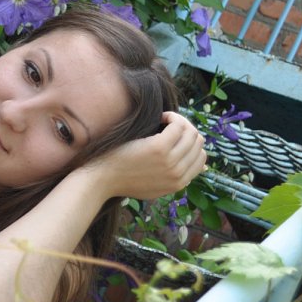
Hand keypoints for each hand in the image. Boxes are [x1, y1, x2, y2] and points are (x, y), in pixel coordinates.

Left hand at [79, 111, 206, 200]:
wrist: (100, 179)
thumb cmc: (122, 178)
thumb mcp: (154, 185)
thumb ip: (173, 178)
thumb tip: (196, 166)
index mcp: (179, 184)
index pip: (201, 158)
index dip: (190, 143)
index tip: (173, 135)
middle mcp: (178, 174)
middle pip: (198, 142)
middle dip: (186, 129)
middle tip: (167, 123)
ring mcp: (170, 161)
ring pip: (191, 132)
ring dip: (179, 121)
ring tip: (163, 119)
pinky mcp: (159, 148)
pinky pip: (178, 125)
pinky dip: (172, 116)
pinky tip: (159, 116)